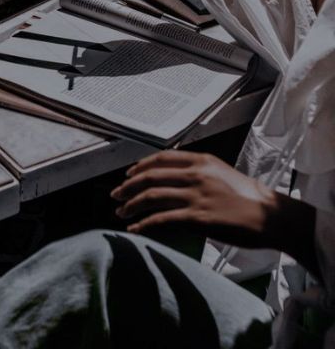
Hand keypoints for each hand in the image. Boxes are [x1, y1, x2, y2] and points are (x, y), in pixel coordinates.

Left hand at [111, 150, 278, 247]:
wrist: (271, 216)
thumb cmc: (248, 197)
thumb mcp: (220, 174)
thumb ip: (195, 173)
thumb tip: (169, 182)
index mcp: (201, 161)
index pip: (161, 158)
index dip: (140, 166)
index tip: (128, 174)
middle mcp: (195, 174)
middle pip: (150, 176)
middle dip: (128, 186)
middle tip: (116, 195)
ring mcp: (195, 195)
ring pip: (152, 196)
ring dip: (131, 205)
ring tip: (121, 212)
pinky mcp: (197, 218)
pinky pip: (162, 219)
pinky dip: (144, 224)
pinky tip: (135, 229)